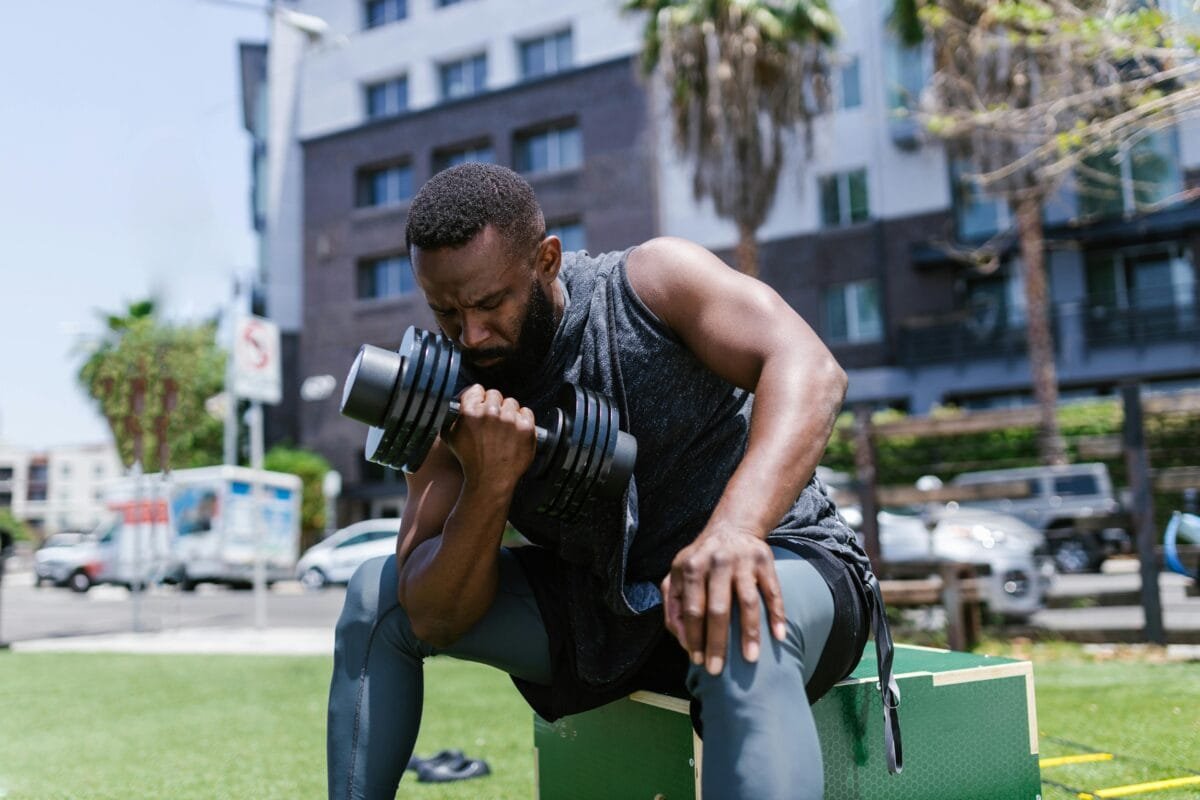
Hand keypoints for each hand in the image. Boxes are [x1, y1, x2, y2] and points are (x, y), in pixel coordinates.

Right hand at [443, 385, 536, 490]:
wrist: (490, 480)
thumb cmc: (469, 460)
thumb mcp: (450, 436)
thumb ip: (452, 415)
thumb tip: (459, 400)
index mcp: (469, 412)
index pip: (477, 389)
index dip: (478, 398)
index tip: (481, 405)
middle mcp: (490, 413)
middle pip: (495, 395)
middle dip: (494, 405)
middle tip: (493, 422)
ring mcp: (509, 420)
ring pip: (511, 403)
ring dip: (508, 413)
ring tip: (504, 430)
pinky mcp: (525, 428)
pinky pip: (526, 413)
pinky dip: (523, 421)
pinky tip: (515, 433)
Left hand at [661, 525, 786, 674]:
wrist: (732, 528)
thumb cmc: (701, 561)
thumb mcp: (678, 574)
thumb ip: (673, 604)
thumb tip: (682, 639)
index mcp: (691, 566)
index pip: (692, 609)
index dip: (694, 637)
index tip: (698, 661)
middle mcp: (717, 562)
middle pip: (717, 609)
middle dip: (717, 643)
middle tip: (717, 671)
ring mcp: (743, 561)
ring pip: (748, 602)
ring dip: (750, 634)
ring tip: (750, 659)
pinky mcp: (765, 561)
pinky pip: (773, 592)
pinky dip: (777, 615)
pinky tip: (779, 636)